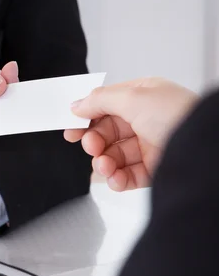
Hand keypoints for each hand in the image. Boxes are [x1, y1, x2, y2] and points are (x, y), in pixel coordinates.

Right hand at [64, 78, 197, 190]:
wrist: (206, 148)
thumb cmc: (178, 114)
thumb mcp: (132, 97)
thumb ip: (99, 99)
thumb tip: (76, 105)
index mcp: (142, 96)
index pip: (106, 106)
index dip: (86, 118)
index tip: (71, 130)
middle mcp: (146, 120)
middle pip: (107, 133)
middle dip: (94, 142)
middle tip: (91, 146)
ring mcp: (151, 145)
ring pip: (115, 156)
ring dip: (104, 163)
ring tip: (104, 166)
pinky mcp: (157, 169)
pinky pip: (129, 176)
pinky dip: (118, 179)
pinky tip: (115, 179)